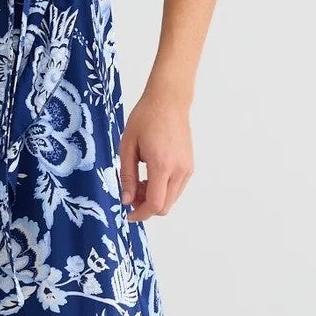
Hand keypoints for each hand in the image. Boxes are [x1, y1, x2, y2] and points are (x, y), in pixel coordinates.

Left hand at [118, 83, 193, 220]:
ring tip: (139, 181)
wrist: (169, 101)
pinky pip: (176, 189)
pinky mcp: (190, 166)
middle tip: (130, 192)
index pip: (155, 204)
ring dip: (154, 198)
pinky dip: (163, 190)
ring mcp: (187, 168)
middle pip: (164, 206)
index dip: (140, 214)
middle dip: (145, 207)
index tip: (128, 214)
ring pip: (171, 200)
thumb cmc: (145, 118)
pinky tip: (150, 176)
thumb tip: (126, 200)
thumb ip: (126, 176)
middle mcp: (179, 170)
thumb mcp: (128, 146)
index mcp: (162, 165)